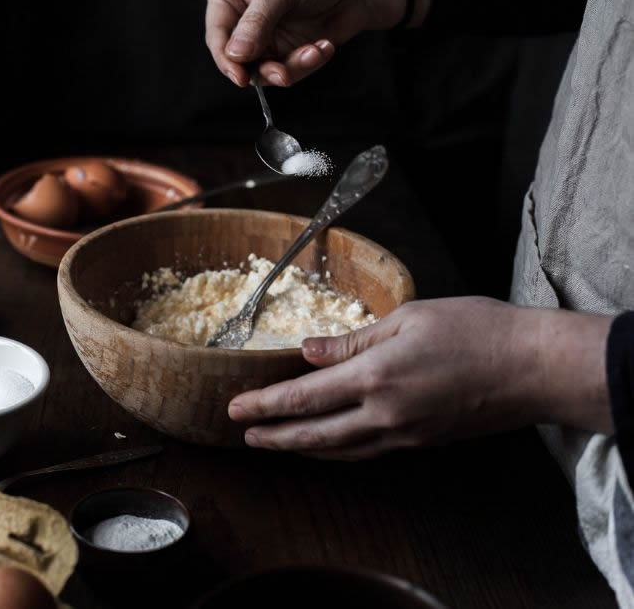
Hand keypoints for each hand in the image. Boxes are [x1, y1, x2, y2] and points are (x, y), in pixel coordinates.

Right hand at [205, 0, 432, 87]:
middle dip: (264, 70)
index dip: (227, 59)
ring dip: (292, 67)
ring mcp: (270, 37)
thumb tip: (235, 54)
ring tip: (314, 52)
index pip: (217, 36)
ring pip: (266, 71)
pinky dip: (308, 63)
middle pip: (239, 62)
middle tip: (283, 74)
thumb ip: (256, 22)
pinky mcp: (292, 51)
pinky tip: (324, 46)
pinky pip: (291, 71)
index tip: (241, 76)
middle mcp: (246, 20)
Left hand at [228, 297, 612, 458]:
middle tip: (244, 436)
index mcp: (375, 376)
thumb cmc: (475, 330)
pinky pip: (367, 452)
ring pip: (339, 450)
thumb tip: (308, 351)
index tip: (236, 408)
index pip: (304, 397)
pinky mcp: (422, 441)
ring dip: (301, 448)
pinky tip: (327, 444)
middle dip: (273, 436)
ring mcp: (404, 433)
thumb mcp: (408, 318)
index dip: (266, 405)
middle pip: (313, 433)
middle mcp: (384, 413)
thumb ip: (353, 340)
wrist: (533, 367)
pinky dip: (337, 450)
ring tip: (276, 443)